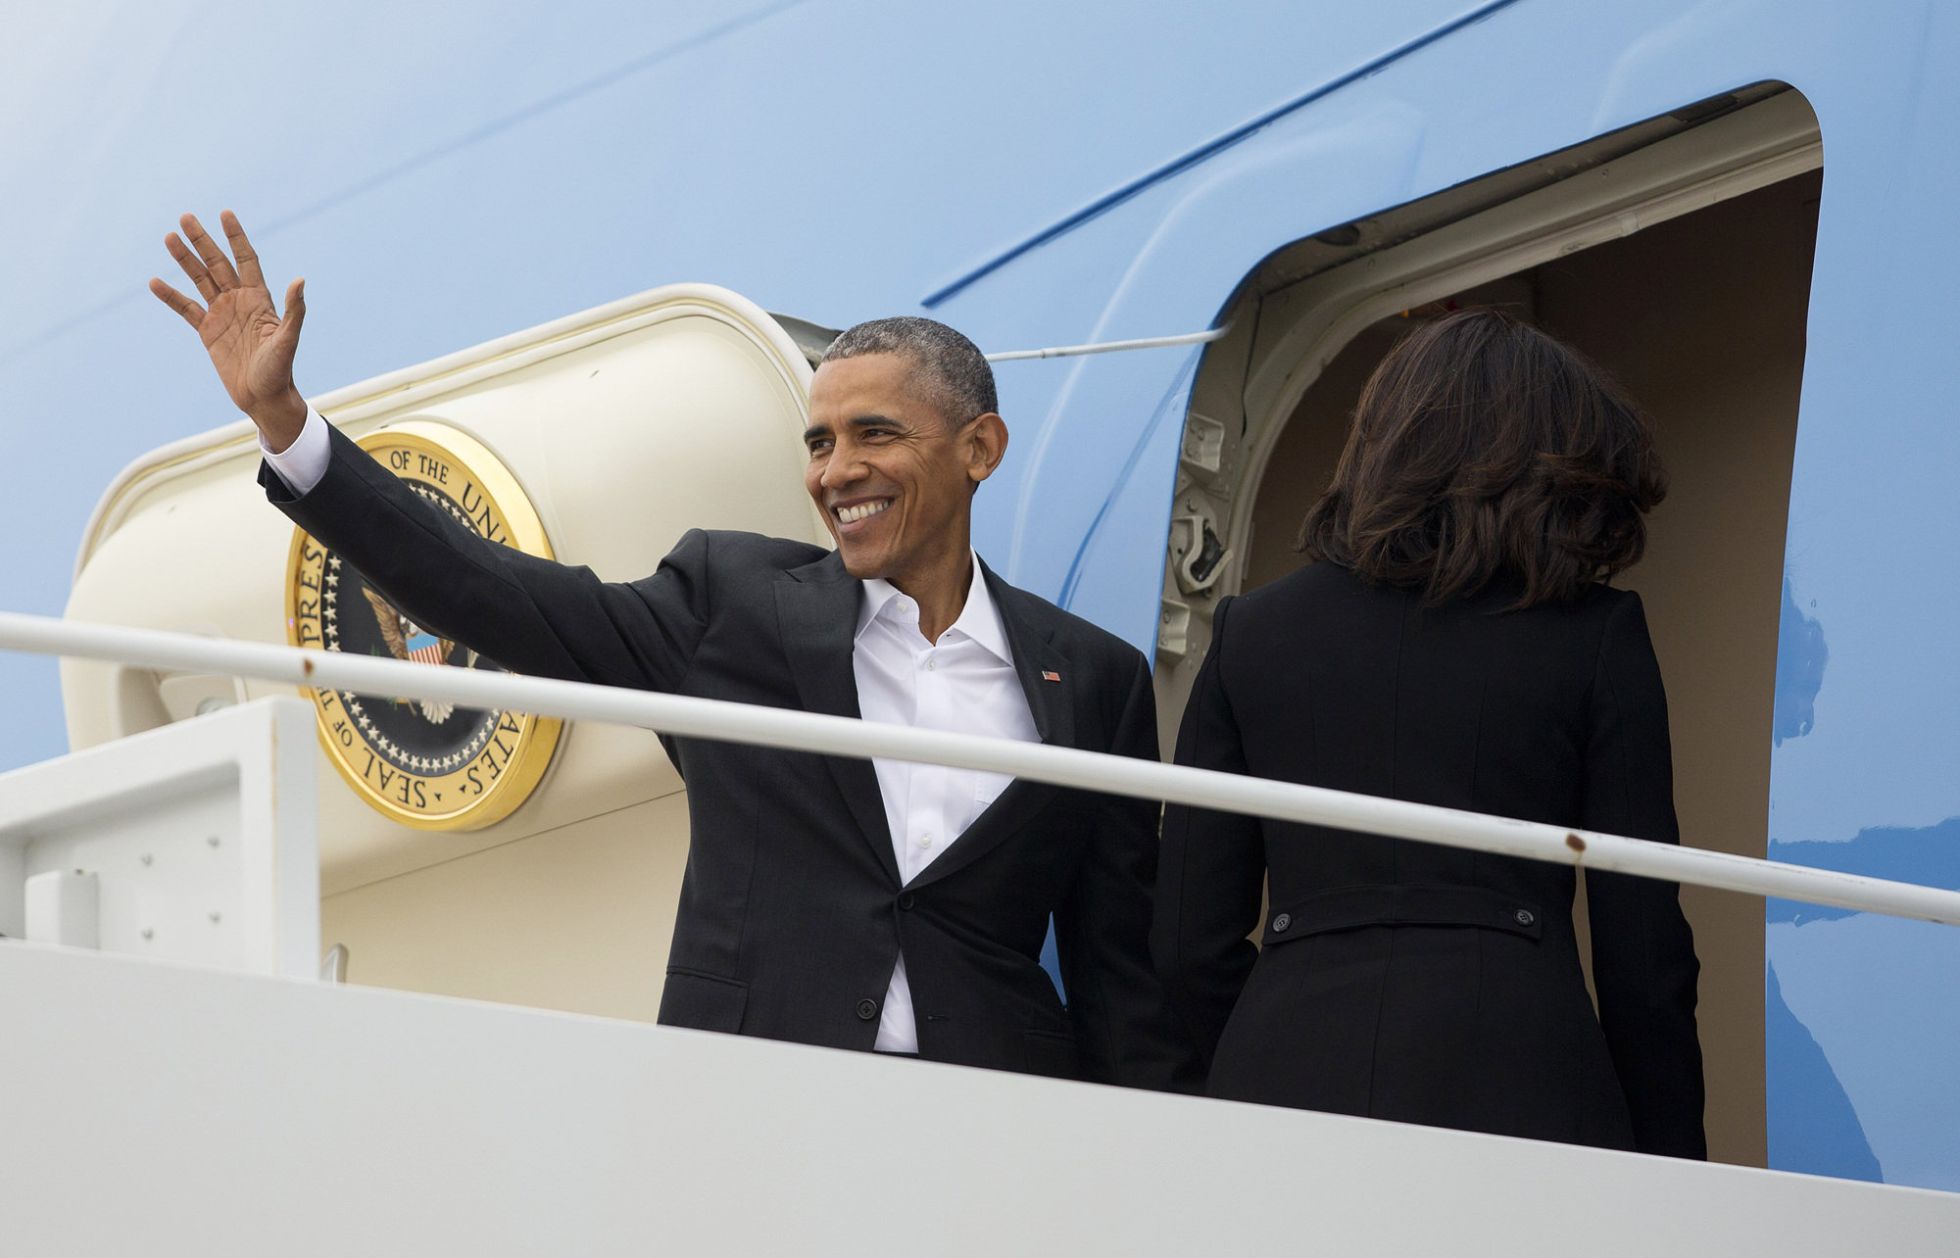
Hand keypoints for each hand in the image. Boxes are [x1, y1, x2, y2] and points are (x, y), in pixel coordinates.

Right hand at [150, 211, 307, 449]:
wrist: (264, 398)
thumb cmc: (281, 371)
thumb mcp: (288, 340)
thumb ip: (295, 311)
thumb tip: (300, 280)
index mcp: (260, 300)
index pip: (246, 260)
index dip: (236, 238)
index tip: (225, 214)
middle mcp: (240, 302)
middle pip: (218, 264)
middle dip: (203, 241)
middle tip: (185, 216)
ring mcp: (222, 315)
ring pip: (200, 280)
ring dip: (185, 260)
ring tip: (168, 237)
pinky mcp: (207, 332)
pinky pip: (186, 309)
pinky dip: (171, 296)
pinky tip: (155, 282)